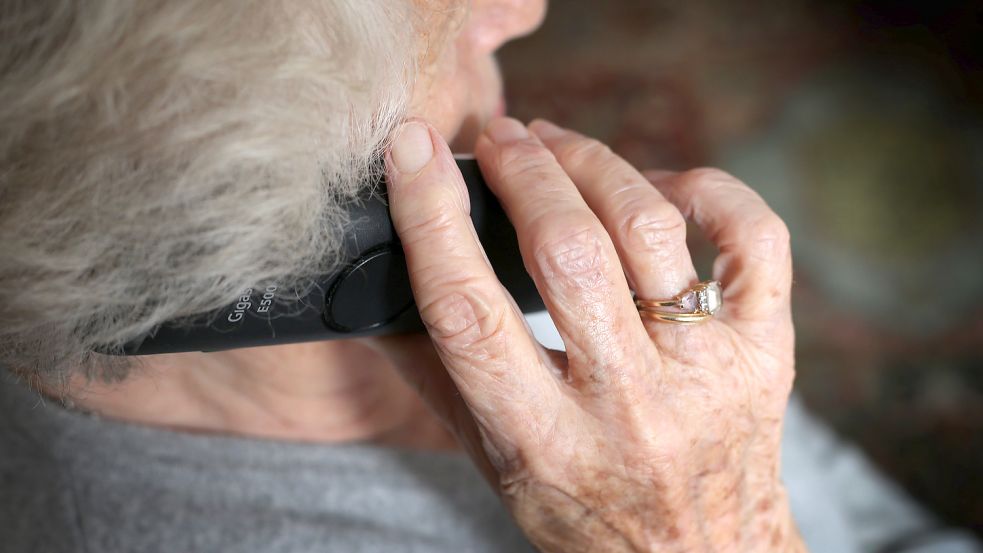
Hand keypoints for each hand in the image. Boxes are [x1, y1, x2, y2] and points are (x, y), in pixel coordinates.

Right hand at [364, 117, 804, 551]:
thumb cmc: (585, 510)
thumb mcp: (495, 461)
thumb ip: (436, 378)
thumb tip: (372, 297)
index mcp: (543, 439)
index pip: (471, 311)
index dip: (431, 218)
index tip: (412, 150)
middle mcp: (628, 404)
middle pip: (568, 253)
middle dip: (523, 172)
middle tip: (499, 135)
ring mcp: (706, 372)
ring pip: (650, 228)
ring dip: (594, 164)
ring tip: (557, 145)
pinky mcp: (764, 348)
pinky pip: (752, 237)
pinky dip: (706, 187)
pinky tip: (661, 185)